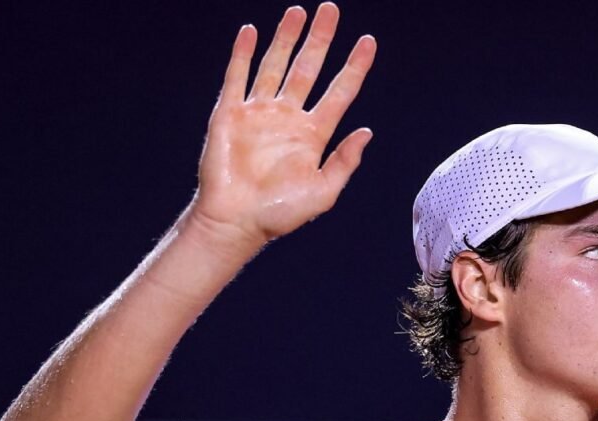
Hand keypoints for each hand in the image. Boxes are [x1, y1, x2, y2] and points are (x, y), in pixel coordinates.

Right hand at [192, 3, 375, 249]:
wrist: (235, 221)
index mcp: (313, 134)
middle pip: (308, 68)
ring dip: (286, 38)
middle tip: (331, 10)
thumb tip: (367, 132)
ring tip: (299, 12)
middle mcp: (287, 118)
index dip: (354, 66)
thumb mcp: (323, 192)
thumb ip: (344, 162)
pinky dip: (242, 54)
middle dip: (320, 39)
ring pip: (275, 65)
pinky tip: (251, 32)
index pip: (339, 91)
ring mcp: (258, 113)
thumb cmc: (278, 214)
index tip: (368, 42)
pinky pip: (237, 77)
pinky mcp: (229, 114)